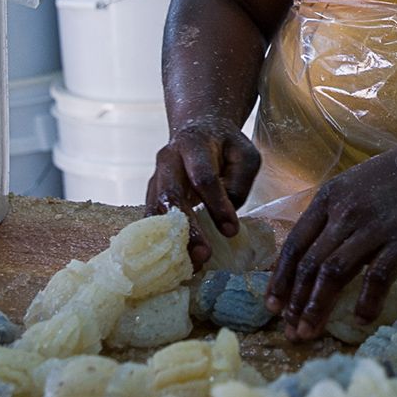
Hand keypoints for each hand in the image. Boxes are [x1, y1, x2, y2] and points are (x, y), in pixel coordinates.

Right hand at [146, 116, 259, 267]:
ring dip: (172, 241)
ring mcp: (155, 178)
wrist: (197, 129)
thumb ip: (239, 181)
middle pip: (170, 196)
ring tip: (191, 266)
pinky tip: (177, 263)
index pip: (203, 176)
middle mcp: (168, 160)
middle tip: (203, 255)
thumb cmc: (226, 146)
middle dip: (186, 229)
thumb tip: (227, 214)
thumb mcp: (245, 154)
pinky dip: (162, 243)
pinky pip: (151, 221)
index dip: (216, 204)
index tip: (231, 231)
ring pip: (156, 212)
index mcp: (193, 144)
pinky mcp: (151, 195)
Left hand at [264, 146, 396, 340]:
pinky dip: (366, 301)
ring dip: (317, 306)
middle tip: (289, 330)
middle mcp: (346, 212)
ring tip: (308, 331)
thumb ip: (330, 216)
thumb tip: (307, 256)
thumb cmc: (395, 179)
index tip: (272, 305)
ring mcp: (374, 226)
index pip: (294, 243)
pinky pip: (377, 277)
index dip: (280, 278)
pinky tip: (361, 319)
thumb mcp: (353, 186)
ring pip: (334, 272)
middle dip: (294, 302)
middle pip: (310, 263)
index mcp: (329, 198)